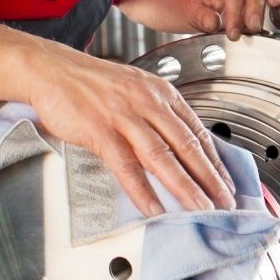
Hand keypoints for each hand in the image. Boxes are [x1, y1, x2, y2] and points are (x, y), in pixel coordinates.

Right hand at [24, 40, 235, 217]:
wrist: (52, 70)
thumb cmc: (92, 84)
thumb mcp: (135, 92)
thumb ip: (158, 117)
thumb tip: (180, 148)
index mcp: (161, 93)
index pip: (198, 131)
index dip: (216, 162)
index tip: (227, 184)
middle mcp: (148, 102)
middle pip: (187, 145)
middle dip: (210, 178)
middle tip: (226, 203)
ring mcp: (125, 116)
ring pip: (162, 156)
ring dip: (185, 187)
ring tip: (200, 209)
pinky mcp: (100, 130)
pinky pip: (126, 165)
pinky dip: (142, 190)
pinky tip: (154, 208)